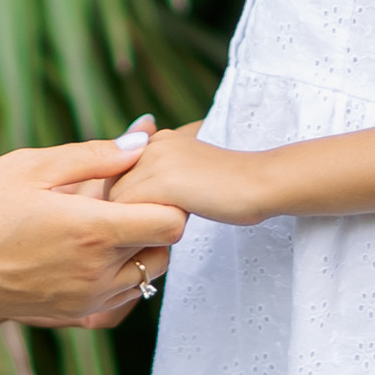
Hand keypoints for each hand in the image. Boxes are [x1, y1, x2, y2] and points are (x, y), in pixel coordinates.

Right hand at [0, 137, 185, 328]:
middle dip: (157, 222)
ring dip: (139, 250)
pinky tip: (86, 246)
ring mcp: (85, 299)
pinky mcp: (70, 315)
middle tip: (125, 197)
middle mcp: (97, 273)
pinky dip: (118, 273)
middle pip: (166, 251)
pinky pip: (118, 296)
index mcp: (93, 230)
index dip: (168, 196)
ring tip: (105, 221)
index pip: (173, 223)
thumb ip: (94, 156)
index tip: (142, 179)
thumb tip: (141, 143)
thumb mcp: (31, 166)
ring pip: (146, 278)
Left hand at [106, 121, 266, 227]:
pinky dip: (142, 229)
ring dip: (133, 222)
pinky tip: (167, 234)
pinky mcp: (162, 180)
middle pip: (112, 188)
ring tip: (161, 231)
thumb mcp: (191, 175)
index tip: (146, 221)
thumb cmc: (234, 189)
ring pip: (117, 202)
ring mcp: (155, 160)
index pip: (117, 176)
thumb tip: (138, 207)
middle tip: (151, 231)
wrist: (263, 182)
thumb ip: (164, 180)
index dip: (127, 203)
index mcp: (158, 141)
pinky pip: (129, 213)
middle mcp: (151, 144)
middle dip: (125, 213)